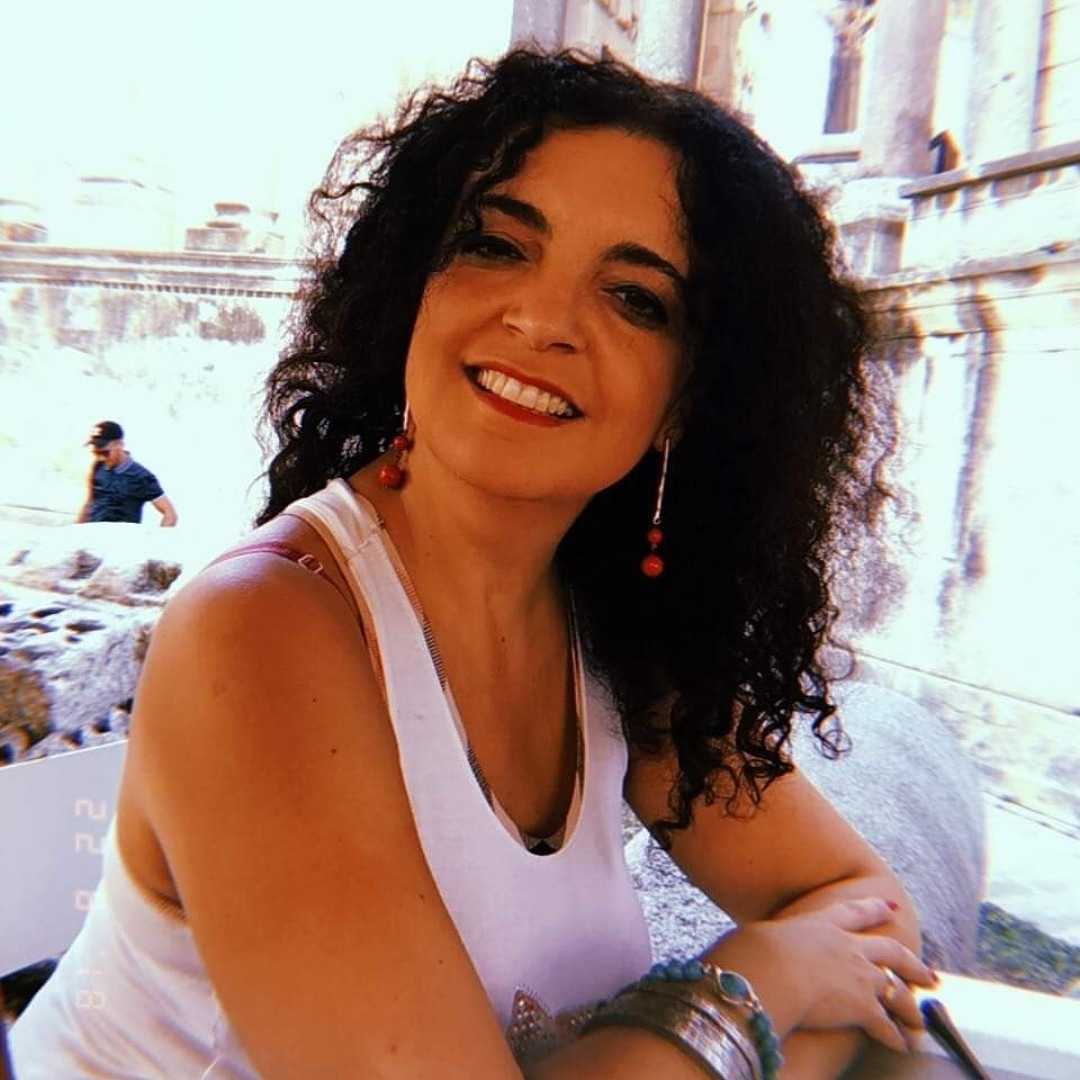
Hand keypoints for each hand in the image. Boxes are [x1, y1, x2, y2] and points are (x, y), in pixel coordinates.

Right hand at [705, 898, 935, 1054]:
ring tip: (924, 1017)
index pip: (852, 912)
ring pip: (896, 986)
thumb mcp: (760, 938)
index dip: (873, 909)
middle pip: (889, 949)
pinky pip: (885, 1024)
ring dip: (911, 1005)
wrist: (769, 967)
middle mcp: (847, 945)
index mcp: (820, 924)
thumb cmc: (753, 953)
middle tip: (929, 970)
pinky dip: (895, 1036)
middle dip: (911, 960)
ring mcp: (858, 974)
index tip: (890, 905)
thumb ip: (765, 945)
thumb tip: (748, 952)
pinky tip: (903, 1045)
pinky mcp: (861, 1005)